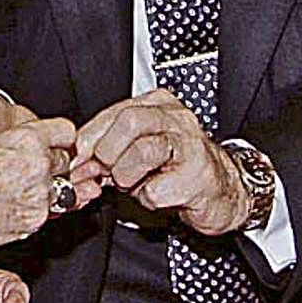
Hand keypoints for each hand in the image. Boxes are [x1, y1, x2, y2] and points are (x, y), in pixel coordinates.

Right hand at [0, 117, 98, 250]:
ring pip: (64, 185)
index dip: (58, 135)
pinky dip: (42, 204)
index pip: (64, 130)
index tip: (50, 138)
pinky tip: (23, 200)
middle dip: (53, 160)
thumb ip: (14, 137)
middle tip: (32, 162)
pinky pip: (52, 208)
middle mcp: (38, 165)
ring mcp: (40, 194)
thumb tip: (8, 133)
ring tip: (29, 184)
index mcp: (25, 138)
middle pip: (65, 159)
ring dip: (52, 184)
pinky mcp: (36, 217)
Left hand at [70, 89, 246, 236]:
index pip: (113, 112)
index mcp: (157, 104)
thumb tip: (79, 161)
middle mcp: (175, 118)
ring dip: (127, 176)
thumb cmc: (176, 167)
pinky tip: (158, 195)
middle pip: (129, 122)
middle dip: (108, 151)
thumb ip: (110, 146)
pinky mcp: (198, 177)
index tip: (78, 159)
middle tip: (106, 172)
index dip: (90, 138)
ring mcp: (190, 145)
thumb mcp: (140, 147)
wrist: (223, 190)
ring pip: (143, 152)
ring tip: (134, 184)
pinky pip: (157, 190)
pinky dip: (148, 199)